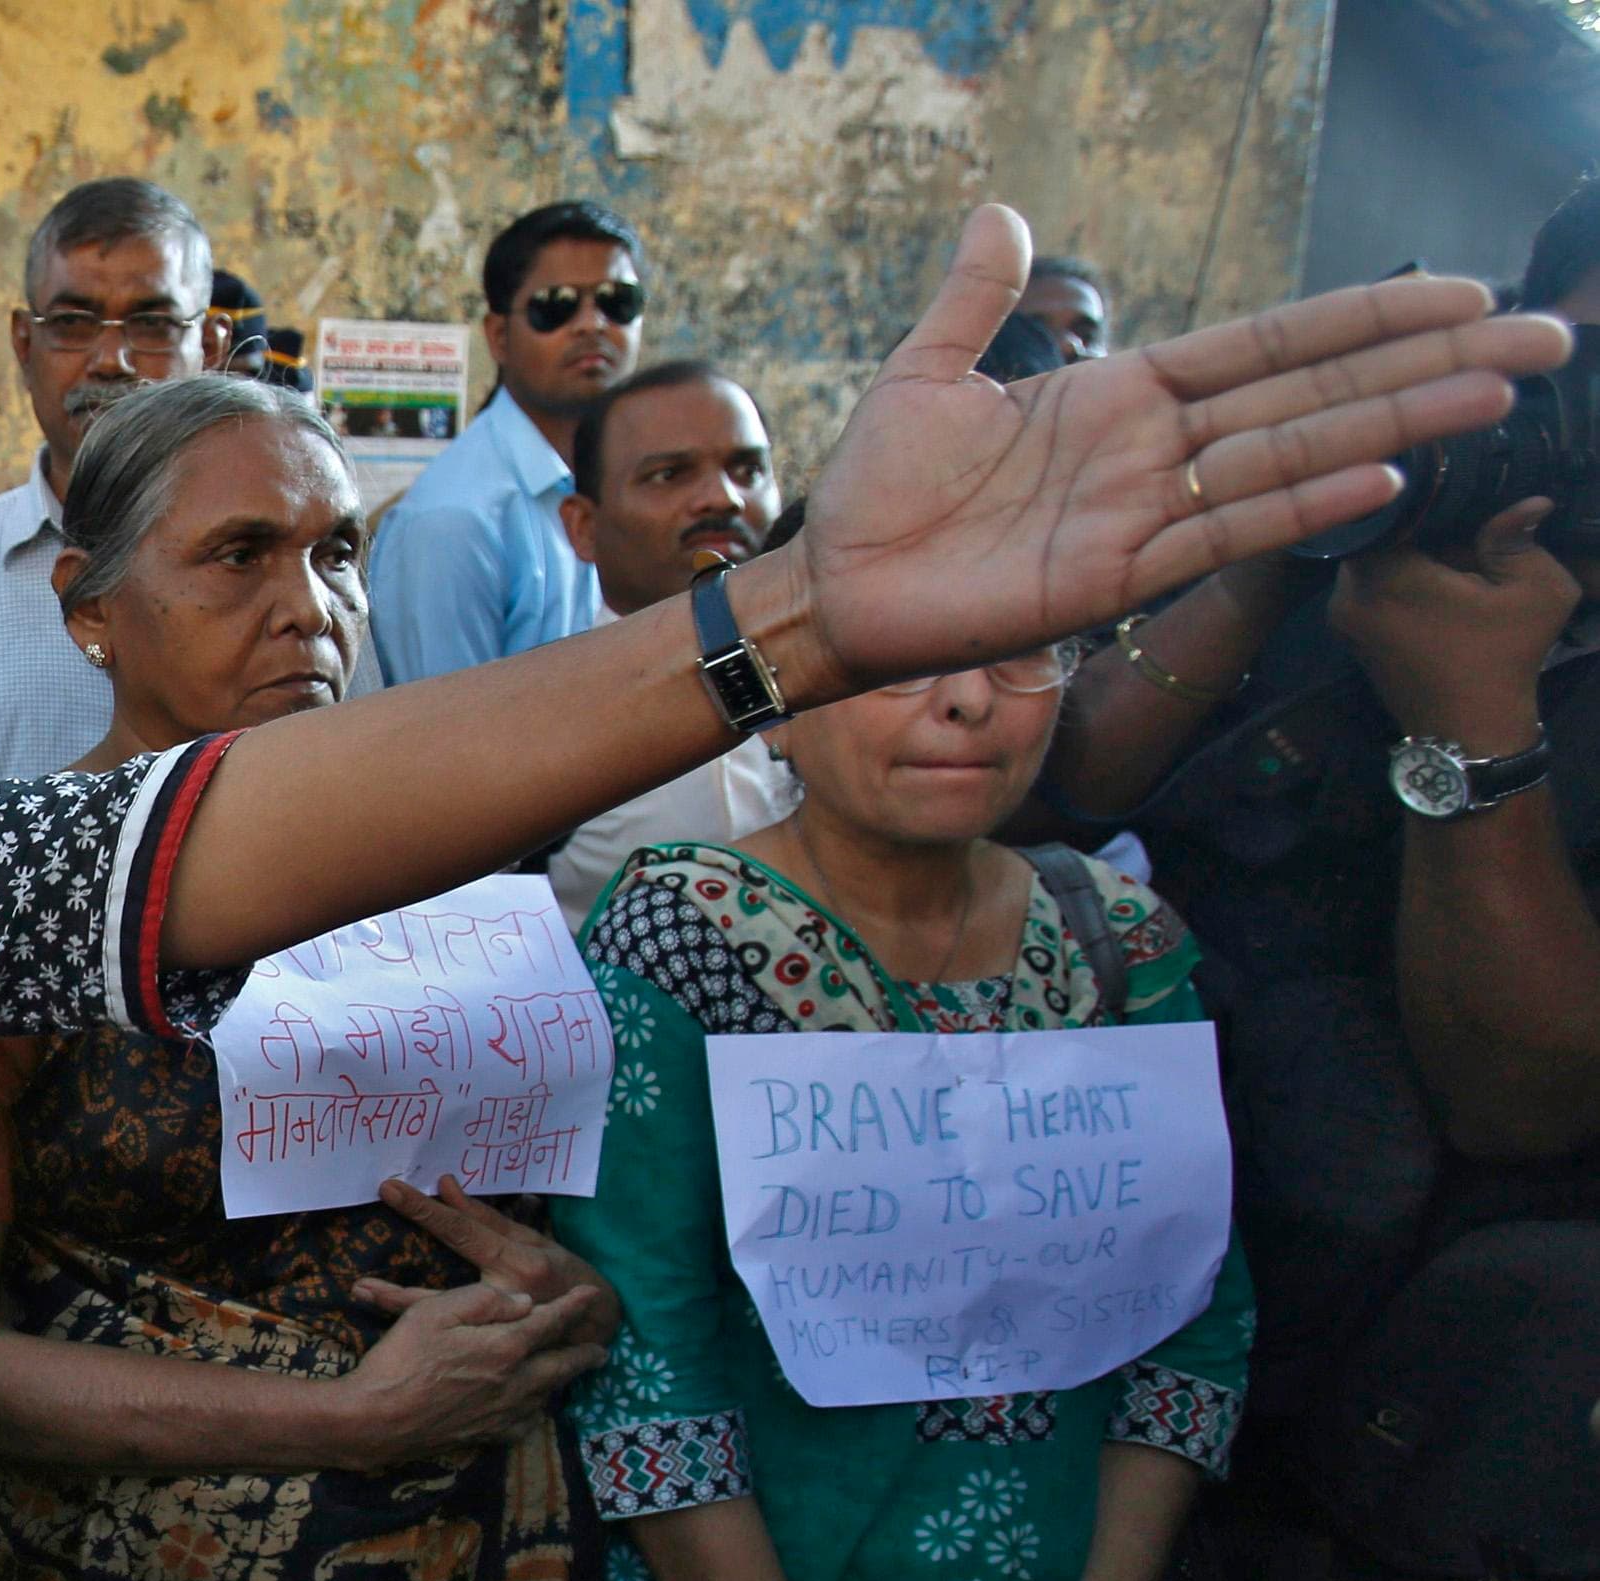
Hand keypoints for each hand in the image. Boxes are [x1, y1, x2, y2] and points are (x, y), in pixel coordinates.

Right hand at [333, 1277, 606, 1469]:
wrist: (376, 1420)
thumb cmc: (402, 1357)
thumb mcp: (436, 1310)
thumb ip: (485, 1301)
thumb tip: (524, 1303)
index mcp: (506, 1346)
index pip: (551, 1321)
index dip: (573, 1305)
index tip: (591, 1294)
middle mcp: (516, 1383)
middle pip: (562, 1366)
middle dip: (584, 1355)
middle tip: (602, 1350)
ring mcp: (504, 1414)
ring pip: (547, 1395)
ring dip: (563, 1381)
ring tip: (569, 1373)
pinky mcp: (487, 1436)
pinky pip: (525, 1423)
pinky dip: (535, 1411)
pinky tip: (530, 1408)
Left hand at [374, 1175, 621, 1345]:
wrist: (599, 1326)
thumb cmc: (563, 1273)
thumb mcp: (531, 1240)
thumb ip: (484, 1218)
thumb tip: (445, 1185)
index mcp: (518, 1267)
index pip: (462, 1234)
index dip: (425, 1211)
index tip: (391, 1190)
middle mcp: (507, 1304)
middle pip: (442, 1299)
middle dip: (397, 1295)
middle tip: (359, 1286)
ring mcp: (503, 1338)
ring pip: (444, 1332)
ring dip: (401, 1318)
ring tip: (365, 1303)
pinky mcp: (499, 1361)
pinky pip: (455, 1353)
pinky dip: (425, 1348)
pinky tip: (397, 1349)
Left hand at [773, 205, 1567, 701]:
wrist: (831, 587)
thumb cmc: (877, 491)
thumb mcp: (923, 372)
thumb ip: (975, 298)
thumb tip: (999, 213)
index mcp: (1119, 395)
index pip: (1267, 346)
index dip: (1361, 318)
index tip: (1456, 292)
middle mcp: (1150, 451)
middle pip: (1311, 394)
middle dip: (1423, 365)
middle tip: (1536, 340)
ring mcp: (1141, 513)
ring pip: (1292, 456)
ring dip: (1395, 424)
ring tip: (1494, 391)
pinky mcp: (1113, 577)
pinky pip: (1222, 534)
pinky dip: (1298, 504)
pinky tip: (1377, 477)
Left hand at [1330, 495, 1580, 747]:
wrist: (1467, 734)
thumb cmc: (1502, 660)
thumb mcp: (1535, 591)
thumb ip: (1519, 539)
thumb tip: (1528, 499)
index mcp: (1385, 575)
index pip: (1387, 508)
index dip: (1423, 491)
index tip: (1455, 482)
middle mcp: (1348, 592)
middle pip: (1378, 532)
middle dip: (1420, 523)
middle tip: (1464, 517)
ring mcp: (1342, 615)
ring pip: (1375, 557)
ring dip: (1414, 551)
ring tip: (1459, 547)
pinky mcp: (1350, 632)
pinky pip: (1372, 583)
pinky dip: (1402, 575)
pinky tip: (1443, 577)